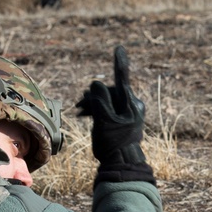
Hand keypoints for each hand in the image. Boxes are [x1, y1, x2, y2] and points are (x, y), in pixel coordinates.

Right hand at [76, 45, 146, 166]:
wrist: (121, 163)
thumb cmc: (112, 144)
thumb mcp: (104, 121)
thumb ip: (100, 101)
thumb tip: (96, 83)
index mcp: (131, 103)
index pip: (122, 78)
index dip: (119, 62)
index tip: (119, 48)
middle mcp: (132, 105)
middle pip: (110, 91)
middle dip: (94, 95)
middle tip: (79, 103)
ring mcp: (128, 112)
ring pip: (108, 99)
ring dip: (93, 102)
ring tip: (79, 109)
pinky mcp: (122, 118)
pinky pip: (108, 107)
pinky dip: (97, 109)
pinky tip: (84, 113)